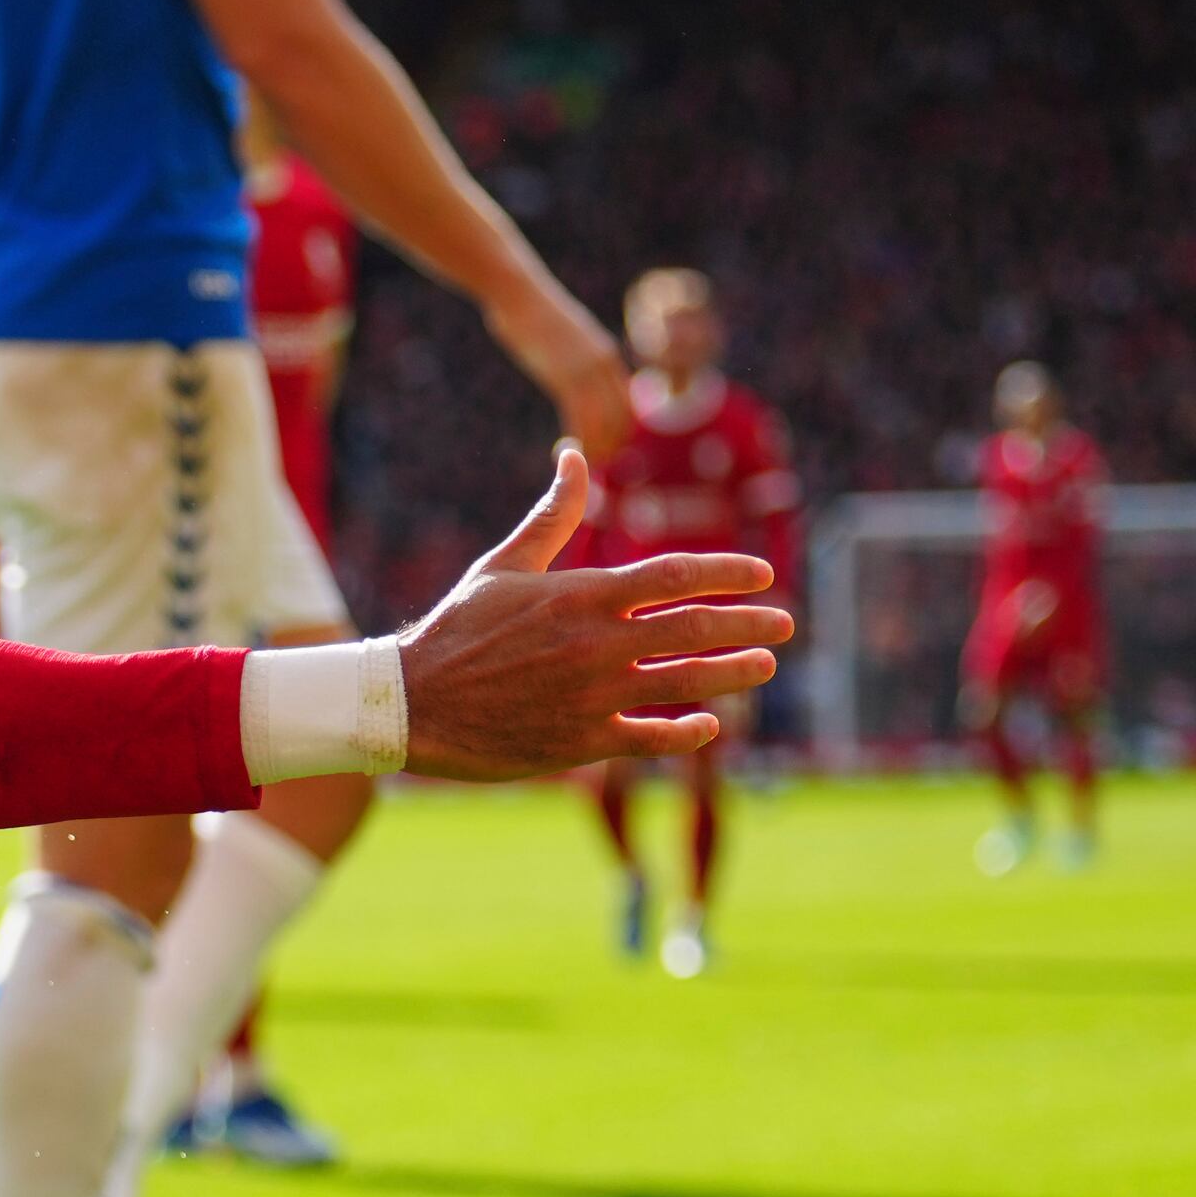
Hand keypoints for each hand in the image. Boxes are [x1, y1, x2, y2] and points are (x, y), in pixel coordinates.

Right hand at [393, 447, 792, 781]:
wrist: (409, 703)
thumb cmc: (456, 629)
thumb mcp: (503, 565)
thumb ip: (554, 515)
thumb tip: (574, 456)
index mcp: (582, 593)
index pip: (675, 575)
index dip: (728, 572)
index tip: (762, 575)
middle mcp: (597, 642)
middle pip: (694, 626)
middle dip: (748, 622)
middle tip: (786, 622)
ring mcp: (593, 694)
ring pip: (685, 680)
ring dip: (733, 673)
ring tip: (765, 666)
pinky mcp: (581, 741)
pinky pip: (651, 737)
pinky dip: (685, 731)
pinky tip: (709, 726)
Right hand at [488, 280, 632, 455]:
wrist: (520, 293)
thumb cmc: (534, 313)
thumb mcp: (566, 336)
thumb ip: (575, 356)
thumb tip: (569, 372)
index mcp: (608, 355)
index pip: (627, 403)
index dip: (619, 431)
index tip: (603, 448)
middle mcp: (605, 364)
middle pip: (622, 417)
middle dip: (611, 446)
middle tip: (591, 464)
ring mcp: (588, 370)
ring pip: (605, 423)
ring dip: (595, 450)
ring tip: (579, 463)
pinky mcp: (566, 376)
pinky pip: (580, 420)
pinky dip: (575, 441)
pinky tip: (560, 449)